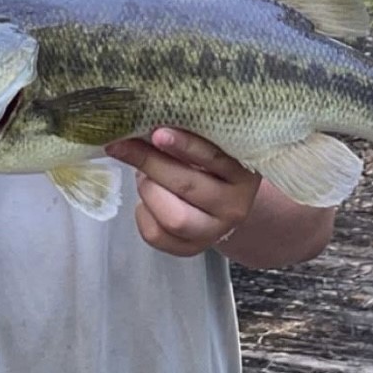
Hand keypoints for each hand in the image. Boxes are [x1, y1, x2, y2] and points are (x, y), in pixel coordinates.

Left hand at [106, 127, 260, 256]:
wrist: (223, 200)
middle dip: (151, 164)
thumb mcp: (208, 145)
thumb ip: (186, 136)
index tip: (156, 133)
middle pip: (186, 186)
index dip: (183, 145)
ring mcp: (215, 231)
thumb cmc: (208, 163)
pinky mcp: (193, 249)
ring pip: (174, 218)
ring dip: (149, 191)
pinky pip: (157, 235)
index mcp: (243, 172)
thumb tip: (144, 124)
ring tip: (144, 176)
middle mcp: (235, 205)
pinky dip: (143, 214)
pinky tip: (146, 201)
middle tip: (128, 147)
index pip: (213, 157)